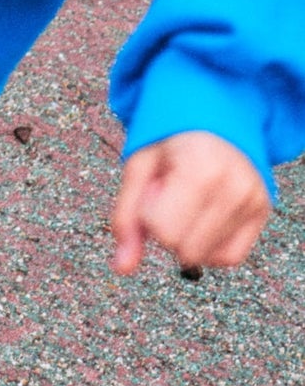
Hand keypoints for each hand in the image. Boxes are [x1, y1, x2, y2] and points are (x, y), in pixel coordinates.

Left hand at [110, 131, 270, 275]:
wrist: (213, 117)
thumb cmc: (170, 142)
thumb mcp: (139, 167)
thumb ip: (126, 218)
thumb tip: (121, 268)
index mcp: (199, 168)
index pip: (165, 231)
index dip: (149, 217)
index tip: (154, 190)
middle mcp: (233, 186)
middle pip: (185, 250)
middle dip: (167, 231)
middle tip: (170, 196)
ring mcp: (252, 200)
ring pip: (206, 257)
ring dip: (187, 238)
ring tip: (187, 201)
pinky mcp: (263, 211)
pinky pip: (229, 257)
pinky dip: (209, 247)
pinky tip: (201, 220)